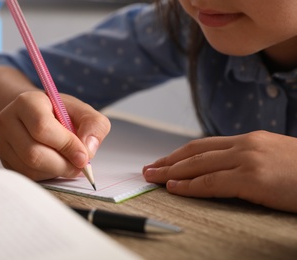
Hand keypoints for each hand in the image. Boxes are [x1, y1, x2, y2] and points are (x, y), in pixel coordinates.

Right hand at [0, 91, 110, 180]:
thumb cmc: (60, 112)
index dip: (66, 145)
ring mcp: (2, 141)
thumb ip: (94, 125)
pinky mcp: (4, 159)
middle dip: (63, 164)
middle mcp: (8, 120)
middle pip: (34, 153)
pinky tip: (54, 164)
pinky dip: (46, 175)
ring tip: (68, 162)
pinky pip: (26, 176)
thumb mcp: (83, 111)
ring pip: (30, 168)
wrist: (35, 114)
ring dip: (56, 171)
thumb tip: (88, 149)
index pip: (43, 128)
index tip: (84, 156)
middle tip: (79, 165)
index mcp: (27, 102)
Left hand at [143, 131, 296, 212]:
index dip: (179, 153)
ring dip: (171, 172)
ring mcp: (248, 159)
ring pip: (198, 164)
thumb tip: (222, 168)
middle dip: (168, 161)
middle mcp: (244, 144)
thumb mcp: (272, 157)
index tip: (164, 161)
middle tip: (149, 168)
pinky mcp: (253, 177)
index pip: (203, 144)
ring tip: (153, 177)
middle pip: (194, 151)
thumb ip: (247, 159)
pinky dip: (190, 185)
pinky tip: (174, 188)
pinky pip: (212, 182)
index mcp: (248, 139)